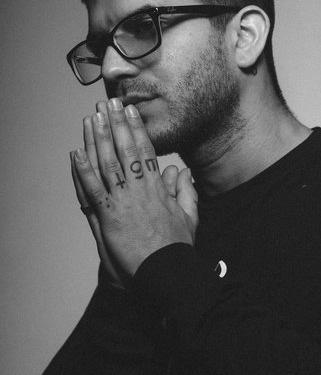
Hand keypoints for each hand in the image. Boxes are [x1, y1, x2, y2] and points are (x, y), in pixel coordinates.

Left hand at [70, 98, 198, 287]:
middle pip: (123, 150)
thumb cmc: (176, 246)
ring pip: (106, 164)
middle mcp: (138, 189)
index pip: (145, 151)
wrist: (165, 271)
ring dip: (97, 139)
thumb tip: (184, 172)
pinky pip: (91, 191)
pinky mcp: (107, 217)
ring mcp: (121, 202)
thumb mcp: (190, 217)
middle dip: (114, 125)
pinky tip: (75, 153)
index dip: (135, 129)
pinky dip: (82, 172)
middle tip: (107, 104)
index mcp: (158, 188)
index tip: (129, 112)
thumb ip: (186, 192)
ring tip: (92, 119)